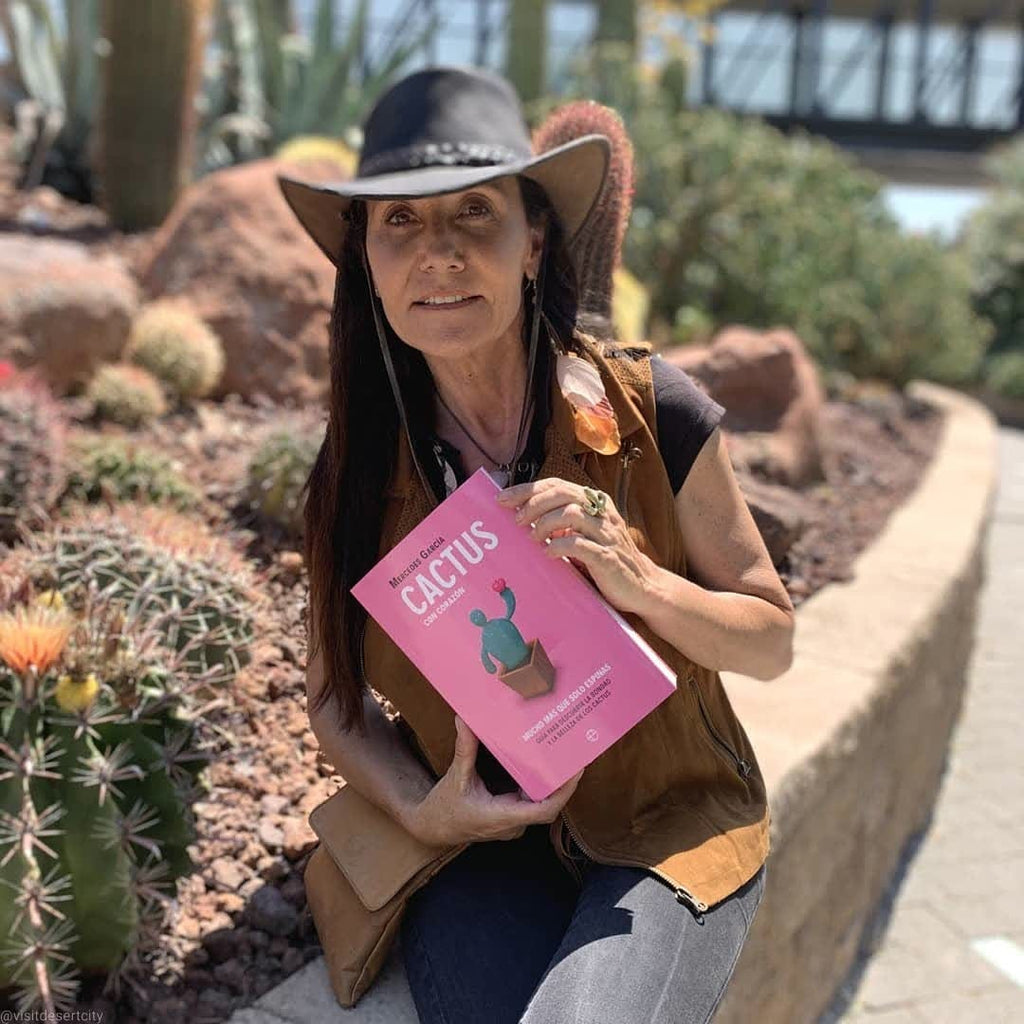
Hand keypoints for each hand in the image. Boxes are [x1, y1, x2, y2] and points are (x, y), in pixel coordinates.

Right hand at [406, 715, 583, 847]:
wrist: (433, 829)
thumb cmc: (444, 807)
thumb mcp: (455, 776)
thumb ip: (464, 748)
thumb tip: (465, 719)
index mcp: (501, 817)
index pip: (543, 810)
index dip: (563, 792)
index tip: (575, 771)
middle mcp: (512, 824)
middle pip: (548, 805)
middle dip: (564, 782)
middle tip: (575, 754)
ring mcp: (513, 824)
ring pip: (541, 804)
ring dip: (553, 784)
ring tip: (564, 757)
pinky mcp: (510, 819)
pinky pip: (531, 803)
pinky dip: (539, 786)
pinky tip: (543, 767)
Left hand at [495, 477, 655, 614]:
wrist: (642, 586)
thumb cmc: (606, 560)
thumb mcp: (583, 535)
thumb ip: (561, 524)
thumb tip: (521, 518)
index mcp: (595, 502)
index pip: (557, 484)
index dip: (527, 489)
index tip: (502, 498)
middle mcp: (602, 513)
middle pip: (562, 494)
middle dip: (533, 504)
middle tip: (516, 520)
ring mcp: (606, 534)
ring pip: (572, 514)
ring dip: (545, 524)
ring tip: (533, 538)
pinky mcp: (608, 557)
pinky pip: (580, 545)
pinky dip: (559, 546)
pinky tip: (549, 553)